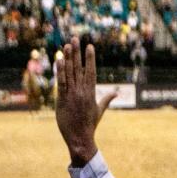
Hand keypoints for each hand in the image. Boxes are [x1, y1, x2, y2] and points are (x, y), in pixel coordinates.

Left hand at [54, 37, 112, 166]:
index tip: (89, 46)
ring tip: (67, 45)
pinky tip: (60, 60)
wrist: (80, 139)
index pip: (90, 71)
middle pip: (79, 68)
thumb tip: (117, 92)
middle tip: (76, 38)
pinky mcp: (62, 100)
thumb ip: (107, 99)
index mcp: (91, 93)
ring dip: (68, 58)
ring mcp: (72, 95)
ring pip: (70, 73)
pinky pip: (61, 83)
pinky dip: (60, 71)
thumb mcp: (99, 111)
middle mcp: (82, 92)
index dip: (90, 58)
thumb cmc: (90, 126)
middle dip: (77, 53)